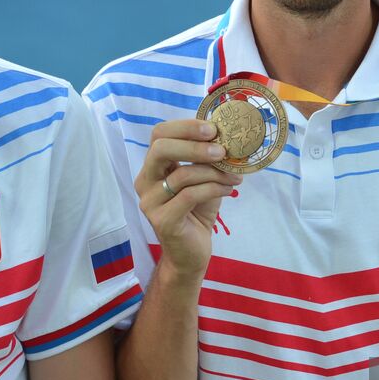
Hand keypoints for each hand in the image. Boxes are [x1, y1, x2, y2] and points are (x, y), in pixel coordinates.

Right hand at [134, 119, 242, 278]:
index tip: (213, 129)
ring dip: (214, 172)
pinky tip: (228, 190)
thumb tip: (227, 137)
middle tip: (221, 150)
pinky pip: (190, 195)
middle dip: (194, 145)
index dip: (185, 127)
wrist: (191, 252)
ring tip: (234, 177)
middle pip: (161, 149)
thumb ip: (205, 159)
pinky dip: (213, 189)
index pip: (159, 134)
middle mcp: (145, 181)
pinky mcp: (162, 220)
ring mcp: (150, 202)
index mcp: (153, 167)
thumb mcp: (202, 179)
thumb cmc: (196, 212)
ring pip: (182, 174)